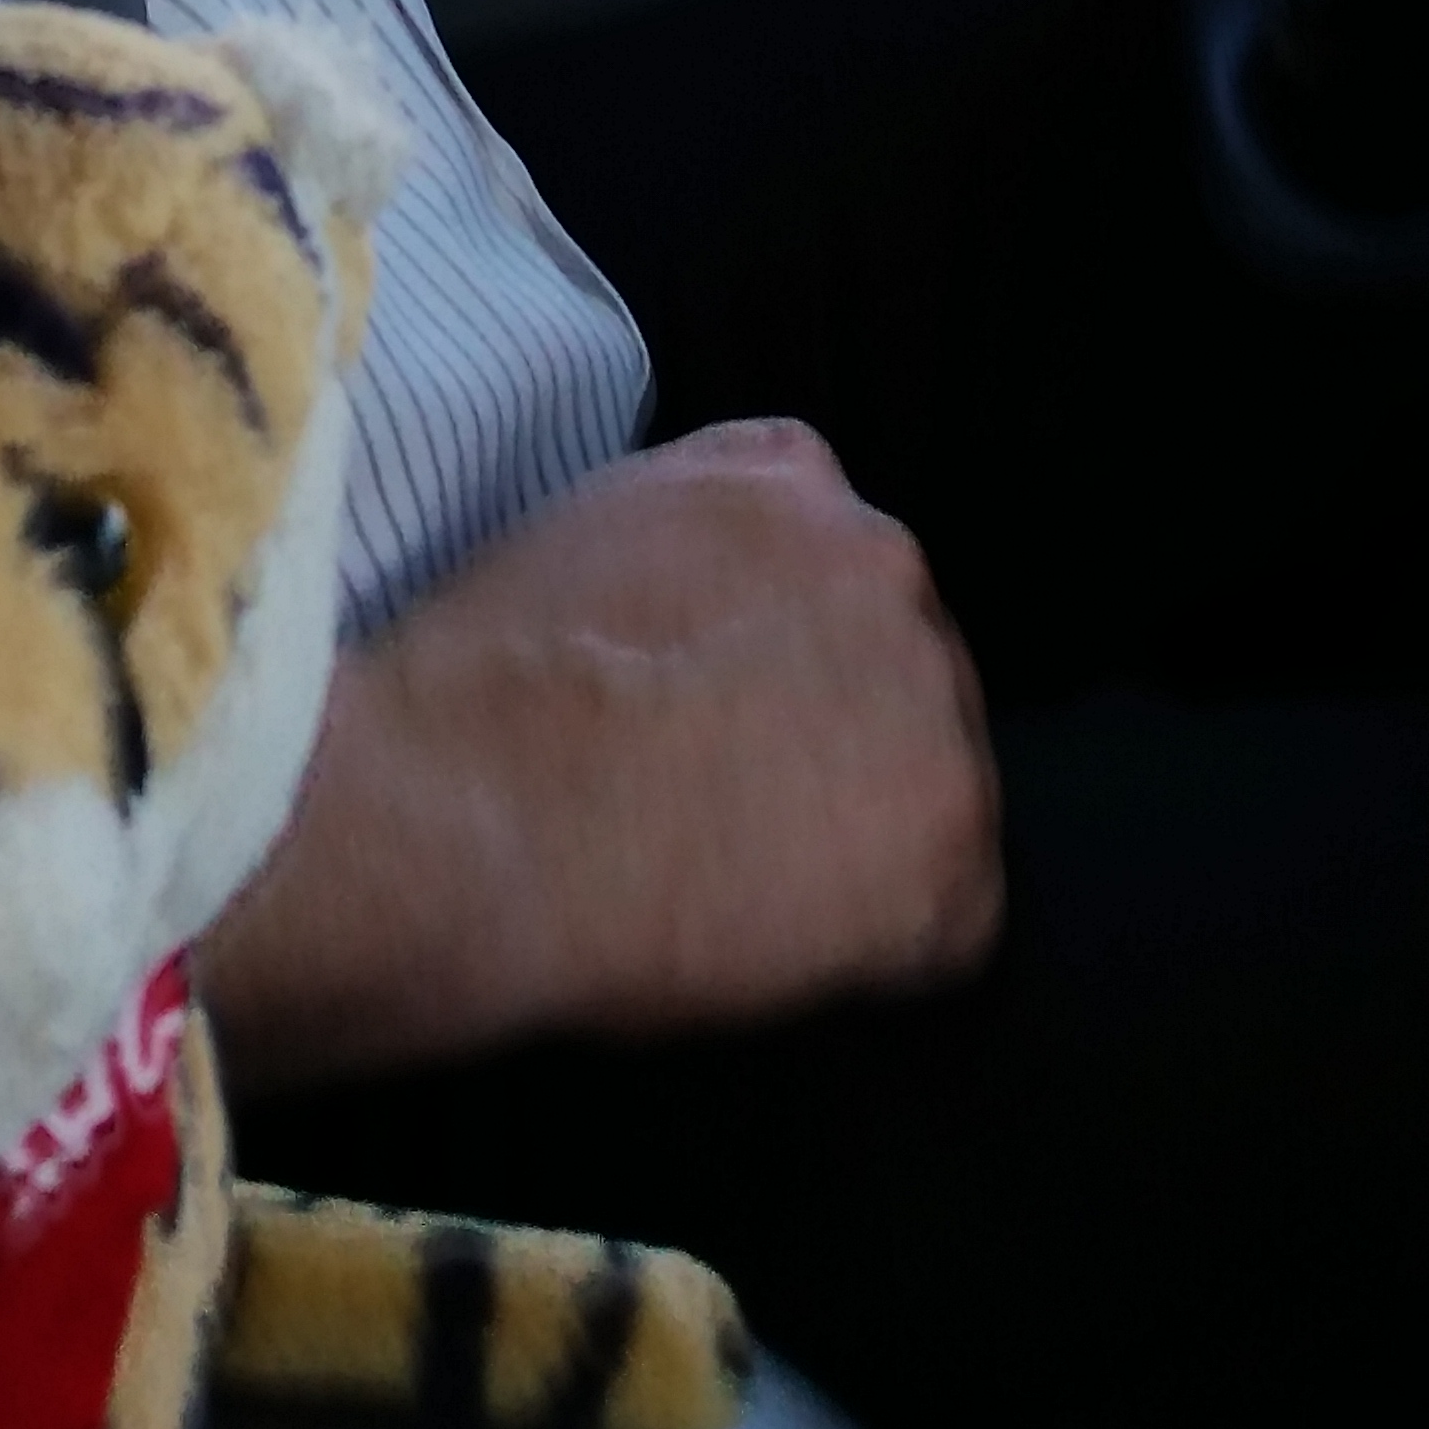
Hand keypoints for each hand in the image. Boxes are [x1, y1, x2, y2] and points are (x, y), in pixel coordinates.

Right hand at [202, 421, 1001, 1088]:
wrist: (477, 803)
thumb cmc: (487, 690)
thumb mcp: (580, 530)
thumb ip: (682, 543)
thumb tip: (697, 616)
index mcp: (791, 480)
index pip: (828, 565)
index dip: (774, 659)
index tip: (719, 717)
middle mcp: (886, 564)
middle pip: (893, 667)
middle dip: (832, 737)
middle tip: (728, 811)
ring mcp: (933, 703)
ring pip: (929, 784)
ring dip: (860, 836)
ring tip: (735, 883)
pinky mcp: (951, 843)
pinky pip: (947, 917)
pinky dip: (878, 948)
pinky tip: (774, 945)